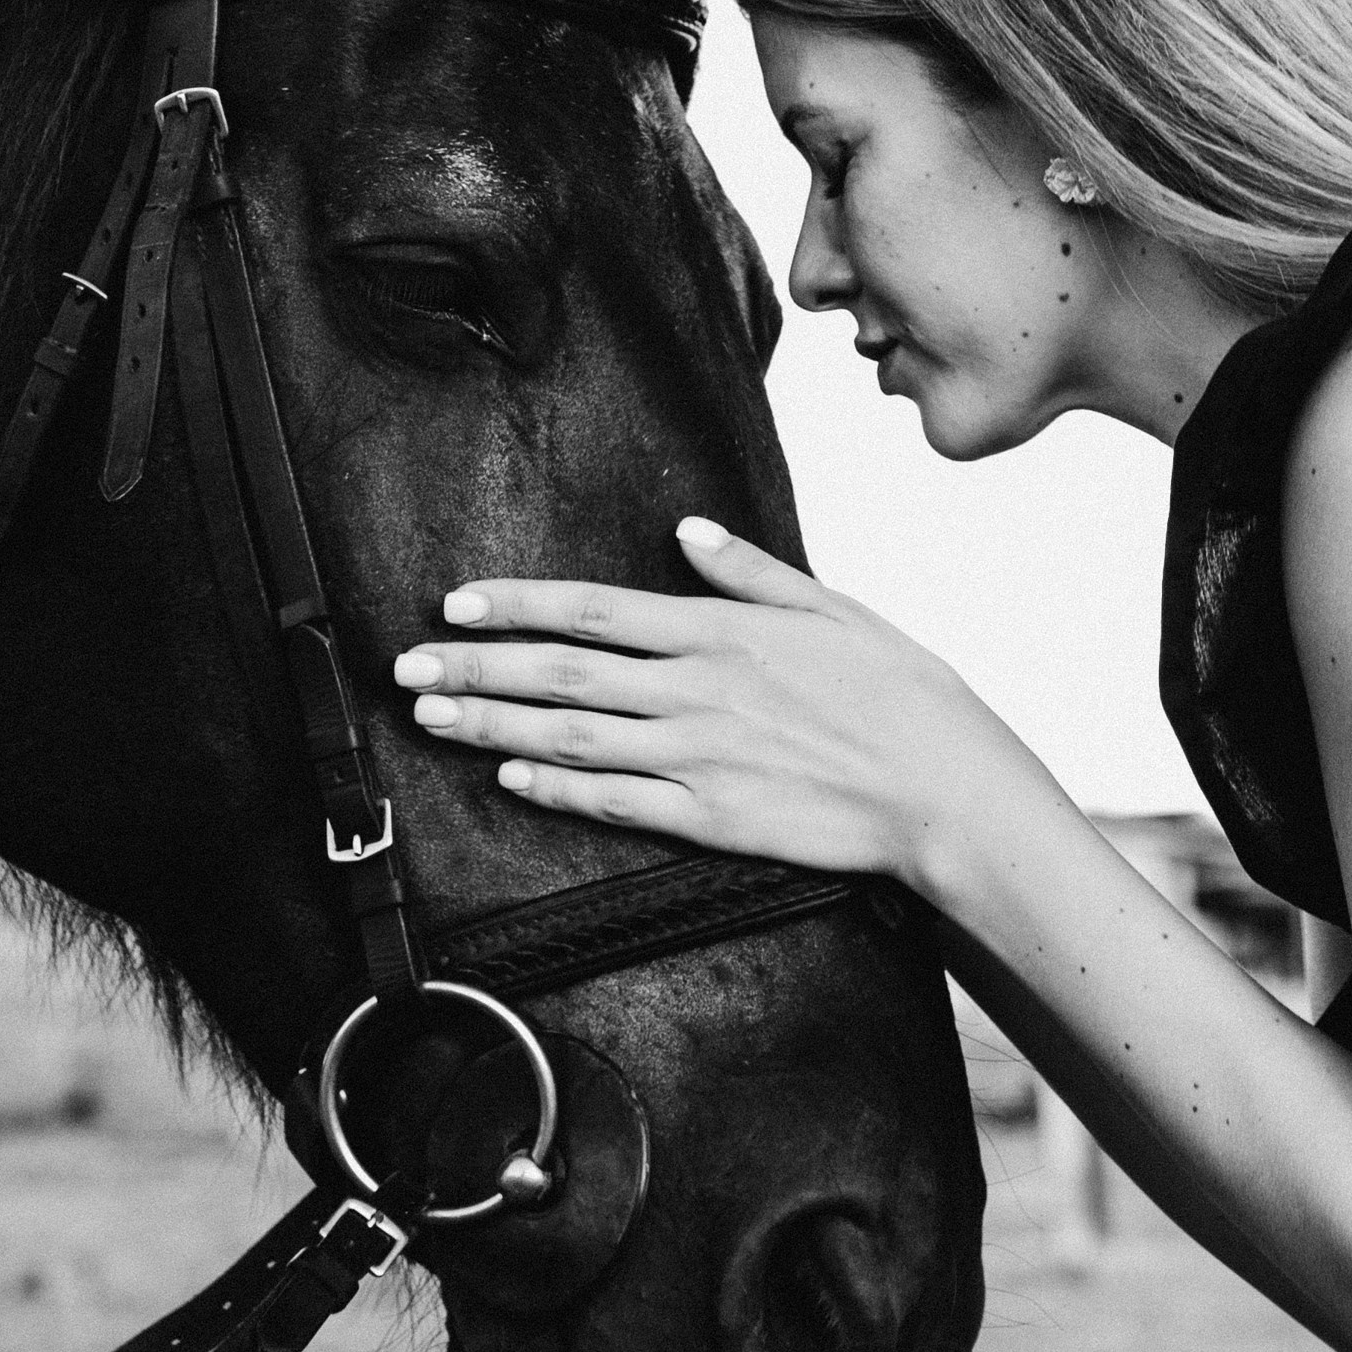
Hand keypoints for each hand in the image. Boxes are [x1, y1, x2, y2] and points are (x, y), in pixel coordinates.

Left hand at [392, 518, 1047, 904]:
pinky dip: (556, 787)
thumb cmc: (903, 695)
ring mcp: (700, 758)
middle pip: (562, 671)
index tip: (457, 601)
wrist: (946, 789)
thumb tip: (690, 532)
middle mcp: (698, 690)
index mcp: (724, 631)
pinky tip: (508, 775)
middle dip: (476, 665)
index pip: (595, 608)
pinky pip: (616, 801)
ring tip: (431, 716)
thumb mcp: (835, 608)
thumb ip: (752, 572)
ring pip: (572, 735)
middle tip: (405, 665)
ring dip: (492, 722)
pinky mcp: (711, 819)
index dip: (516, 604)